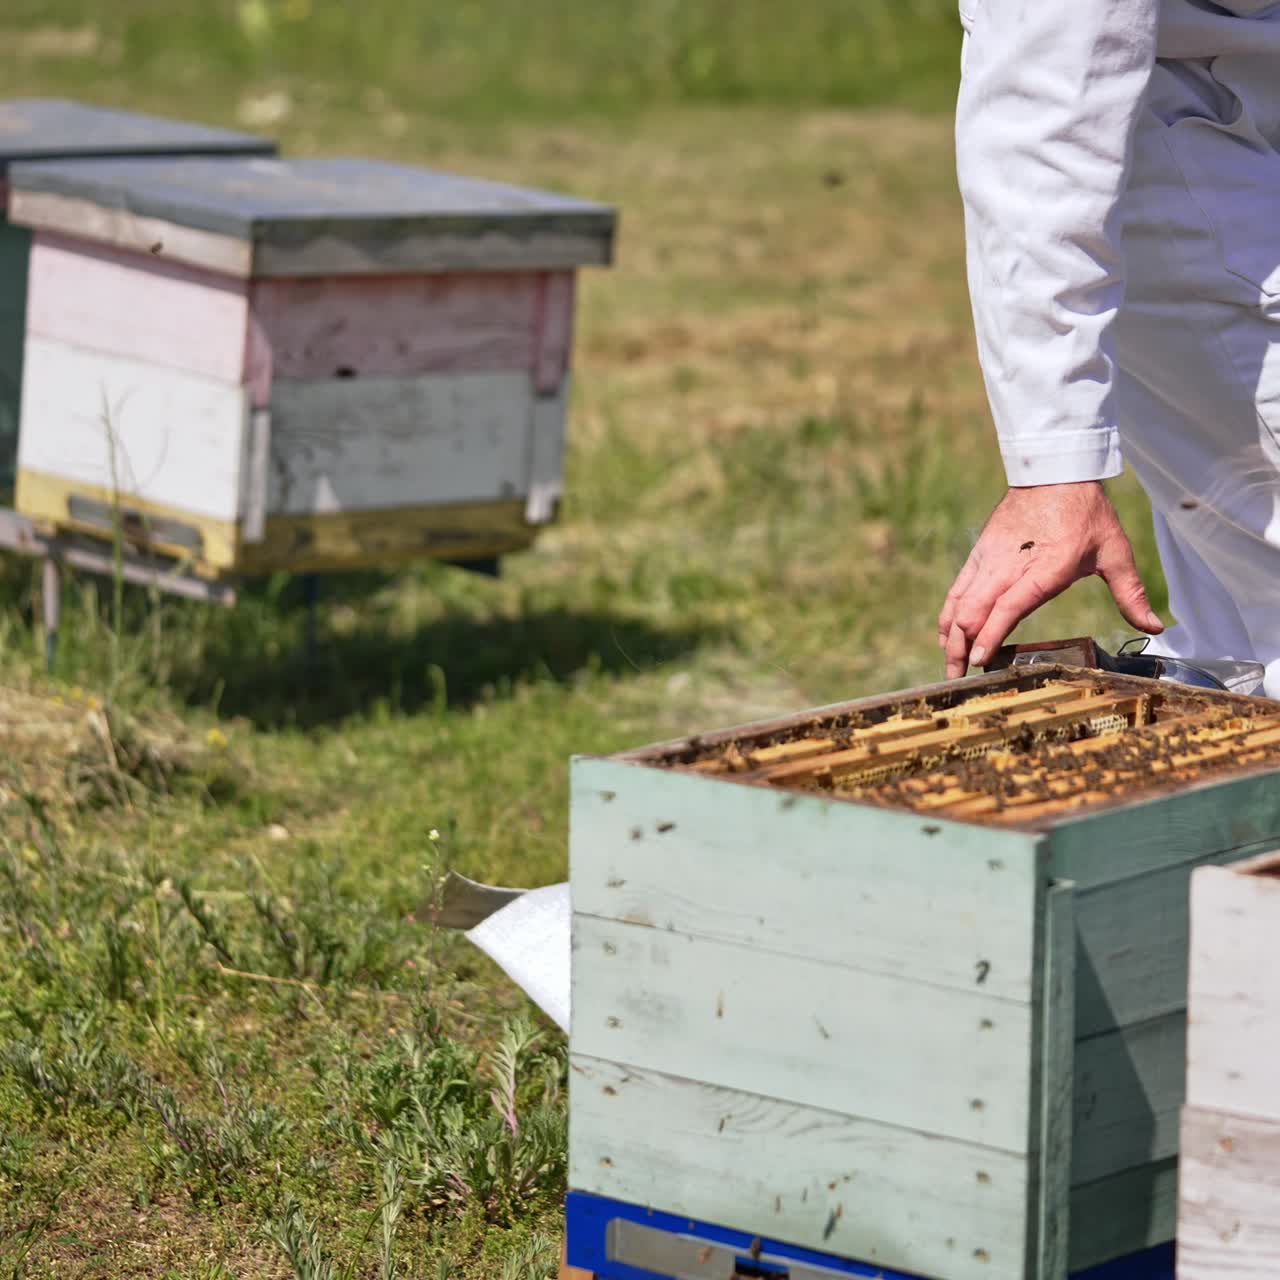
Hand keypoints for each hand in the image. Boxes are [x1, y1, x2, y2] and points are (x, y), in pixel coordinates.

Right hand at [937, 481, 1162, 678]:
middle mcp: (1009, 566)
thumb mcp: (1115, 551)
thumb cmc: (1086, 513)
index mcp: (1044, 569)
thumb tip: (1154, 627)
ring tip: (950, 664)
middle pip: (974, 612)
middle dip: (963, 647)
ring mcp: (989, 559)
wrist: (1053, 472)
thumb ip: (1131, 593)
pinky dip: (949, 615)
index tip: (980, 660)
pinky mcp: (979, 554)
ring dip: (951, 636)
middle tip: (959, 678)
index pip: (1007, 607)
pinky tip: (946, 634)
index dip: (990, 635)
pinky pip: (957, 590)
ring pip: (960, 603)